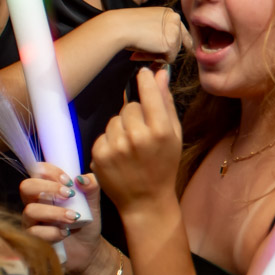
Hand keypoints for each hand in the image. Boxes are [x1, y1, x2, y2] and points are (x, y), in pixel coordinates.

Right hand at [20, 164, 102, 273]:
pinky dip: (53, 232)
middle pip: (26, 186)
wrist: (89, 250)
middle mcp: (35, 203)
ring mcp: (31, 222)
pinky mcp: (32, 240)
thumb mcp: (93, 203)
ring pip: (30, 211)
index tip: (69, 181)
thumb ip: (91, 186)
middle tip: (69, 195)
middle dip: (48, 188)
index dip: (50, 171)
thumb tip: (81, 178)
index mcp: (47, 190)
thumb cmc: (85, 223)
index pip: (37, 171)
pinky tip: (65, 233)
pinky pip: (35, 233)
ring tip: (73, 218)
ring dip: (54, 212)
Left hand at [93, 66, 181, 210]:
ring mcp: (116, 147)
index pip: (148, 93)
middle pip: (129, 106)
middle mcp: (138, 137)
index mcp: (161, 131)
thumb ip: (166, 103)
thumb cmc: (164, 166)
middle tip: (142, 132)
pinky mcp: (100, 155)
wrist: (146, 201)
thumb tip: (160, 73)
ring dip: (121, 128)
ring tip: (130, 146)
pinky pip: (103, 134)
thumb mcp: (174, 135)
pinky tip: (120, 155)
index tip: (143, 74)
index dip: (145, 80)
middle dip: (135, 114)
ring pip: (114, 119)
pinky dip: (110, 141)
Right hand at [113, 7, 188, 60]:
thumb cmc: (126, 26)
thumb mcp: (148, 25)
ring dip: (155, 56)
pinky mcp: (171, 44)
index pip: (181, 31)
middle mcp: (175, 19)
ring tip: (136, 52)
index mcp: (169, 13)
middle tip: (142, 54)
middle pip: (177, 44)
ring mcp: (174, 31)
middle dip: (162, 52)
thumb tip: (168, 49)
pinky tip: (138, 54)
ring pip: (172, 53)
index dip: (180, 43)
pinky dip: (152, 60)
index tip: (185, 51)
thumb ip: (160, 32)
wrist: (118, 27)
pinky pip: (166, 60)